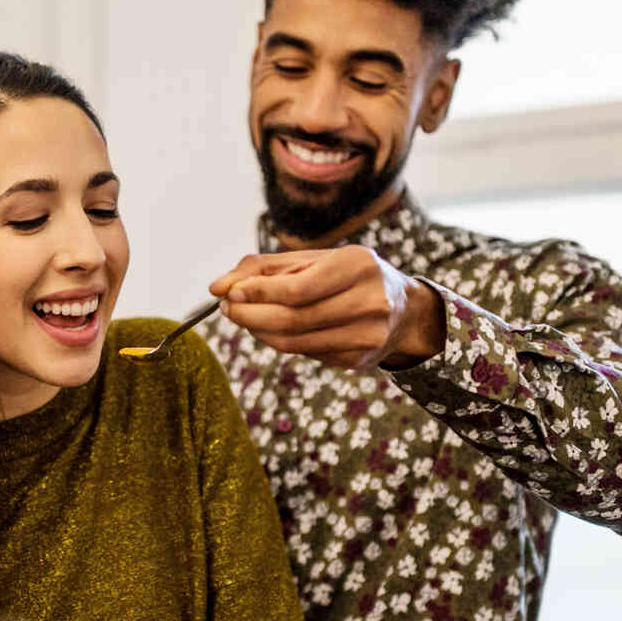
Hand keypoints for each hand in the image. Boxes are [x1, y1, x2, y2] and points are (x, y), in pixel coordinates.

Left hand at [210, 246, 445, 370]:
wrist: (403, 310)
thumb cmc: (348, 276)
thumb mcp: (314, 260)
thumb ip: (265, 268)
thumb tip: (218, 287)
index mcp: (359, 265)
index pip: (298, 288)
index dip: (259, 293)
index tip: (229, 293)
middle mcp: (369, 301)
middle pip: (293, 319)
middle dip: (251, 316)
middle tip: (227, 309)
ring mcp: (367, 335)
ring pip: (295, 342)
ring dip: (259, 331)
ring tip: (244, 317)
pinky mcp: (359, 360)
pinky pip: (305, 353)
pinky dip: (280, 341)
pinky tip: (273, 329)